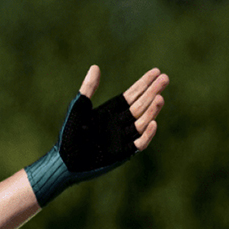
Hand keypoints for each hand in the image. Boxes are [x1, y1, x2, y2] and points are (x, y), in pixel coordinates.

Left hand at [25, 65, 168, 206]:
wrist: (64, 160)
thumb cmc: (68, 135)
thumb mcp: (78, 108)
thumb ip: (87, 89)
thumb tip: (95, 67)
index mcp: (111, 111)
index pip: (132, 95)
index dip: (144, 83)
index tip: (157, 71)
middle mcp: (120, 123)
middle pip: (141, 105)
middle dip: (152, 92)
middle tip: (165, 79)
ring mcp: (123, 138)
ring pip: (142, 122)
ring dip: (152, 111)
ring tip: (159, 98)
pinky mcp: (122, 153)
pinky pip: (138, 144)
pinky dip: (146, 134)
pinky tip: (153, 123)